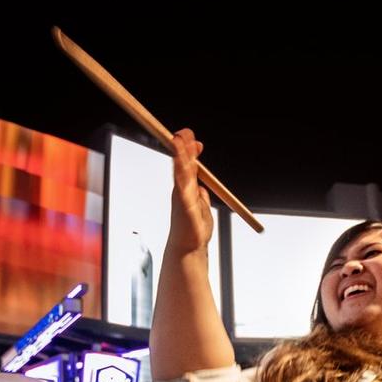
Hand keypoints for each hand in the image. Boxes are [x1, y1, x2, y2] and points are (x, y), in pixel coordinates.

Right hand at [166, 128, 213, 256]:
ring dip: (180, 153)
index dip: (189, 150)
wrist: (189, 249)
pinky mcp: (184, 204)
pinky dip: (181, 172)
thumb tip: (202, 185)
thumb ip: (200, 193)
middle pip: (181, 162)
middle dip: (181, 145)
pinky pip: (183, 185)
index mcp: (186, 188)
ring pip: (180, 170)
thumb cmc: (193, 230)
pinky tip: (182, 163)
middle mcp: (181, 189)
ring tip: (178, 139)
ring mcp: (181, 196)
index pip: (186, 164)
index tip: (194, 139)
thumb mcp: (201, 205)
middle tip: (183, 132)